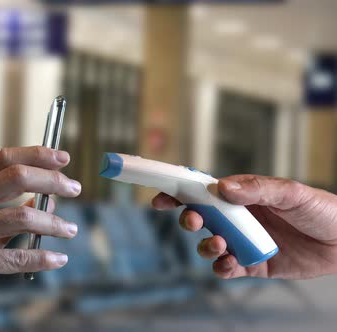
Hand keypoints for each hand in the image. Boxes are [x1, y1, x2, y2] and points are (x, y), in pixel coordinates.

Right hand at [0, 147, 80, 330]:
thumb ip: (7, 206)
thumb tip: (50, 196)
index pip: (2, 159)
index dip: (36, 154)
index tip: (63, 158)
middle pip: (15, 177)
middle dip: (52, 180)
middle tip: (75, 188)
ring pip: (22, 216)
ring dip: (53, 222)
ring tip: (70, 229)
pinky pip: (18, 257)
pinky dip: (43, 257)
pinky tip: (58, 258)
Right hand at [152, 175, 336, 279]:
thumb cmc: (321, 210)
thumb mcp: (291, 193)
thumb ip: (257, 189)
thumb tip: (222, 187)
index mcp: (242, 196)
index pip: (205, 192)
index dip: (180, 193)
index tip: (161, 197)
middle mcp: (238, 218)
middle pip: (201, 219)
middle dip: (190, 220)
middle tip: (194, 222)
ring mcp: (243, 242)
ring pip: (210, 245)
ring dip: (207, 246)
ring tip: (220, 245)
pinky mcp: (252, 264)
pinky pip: (227, 268)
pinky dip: (221, 267)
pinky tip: (229, 263)